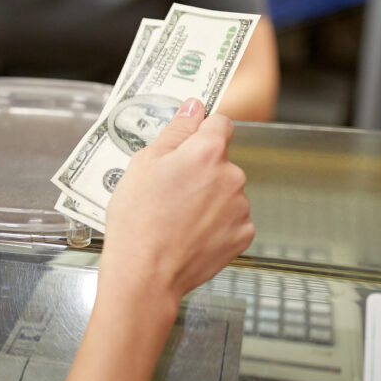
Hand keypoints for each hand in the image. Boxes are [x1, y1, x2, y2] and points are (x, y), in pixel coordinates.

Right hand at [53, 99, 253, 380]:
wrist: (145, 274)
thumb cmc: (137, 219)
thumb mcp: (143, 164)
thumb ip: (175, 130)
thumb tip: (194, 106)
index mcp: (208, 151)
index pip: (220, 124)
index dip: (201, 131)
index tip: (187, 142)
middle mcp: (232, 176)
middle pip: (220, 161)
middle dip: (199, 170)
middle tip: (168, 190)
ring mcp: (240, 208)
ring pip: (225, 191)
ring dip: (207, 198)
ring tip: (175, 217)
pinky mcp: (242, 235)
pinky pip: (230, 219)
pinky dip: (214, 223)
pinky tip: (189, 233)